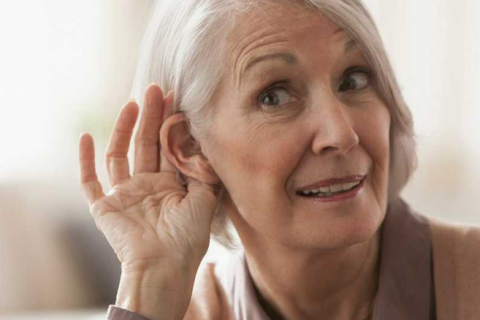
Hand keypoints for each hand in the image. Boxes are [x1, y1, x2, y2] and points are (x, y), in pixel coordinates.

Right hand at [78, 84, 216, 272]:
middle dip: (151, 117)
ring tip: (132, 103)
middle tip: (156, 89)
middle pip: (146, 144)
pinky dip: (84, 161)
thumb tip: (206, 146)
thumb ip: (204, 173)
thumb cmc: (188, 239)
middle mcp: (146, 187)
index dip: (171, 124)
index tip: (176, 99)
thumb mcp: (205, 200)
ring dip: (123, 129)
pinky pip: (89, 182)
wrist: (164, 266)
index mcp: (170, 187)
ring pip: (120, 155)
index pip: (168, 148)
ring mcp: (124, 196)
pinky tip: (86, 137)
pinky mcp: (103, 207)